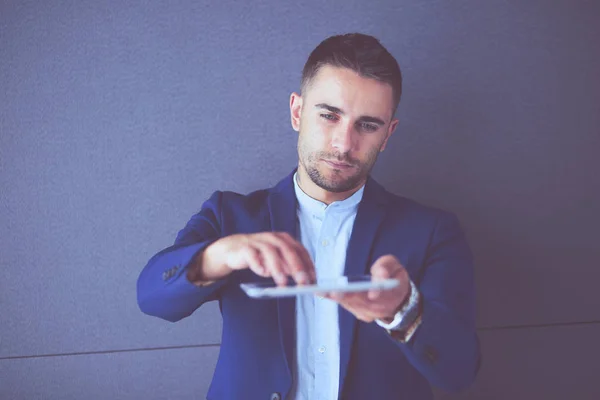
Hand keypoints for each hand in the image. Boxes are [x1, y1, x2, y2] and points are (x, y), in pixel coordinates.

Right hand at [199, 232, 315, 285]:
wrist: (233, 250)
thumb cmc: (259, 255)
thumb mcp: (277, 261)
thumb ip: (289, 267)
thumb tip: (305, 281)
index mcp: (284, 240)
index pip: (300, 250)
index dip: (308, 264)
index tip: (313, 278)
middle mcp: (272, 238)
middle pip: (287, 249)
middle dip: (297, 266)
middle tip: (302, 282)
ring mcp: (258, 242)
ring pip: (270, 252)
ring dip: (278, 268)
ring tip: (282, 283)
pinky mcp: (244, 248)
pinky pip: (251, 254)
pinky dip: (258, 264)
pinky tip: (262, 272)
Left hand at [323, 255, 409, 322]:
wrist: (398, 297)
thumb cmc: (394, 276)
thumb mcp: (395, 266)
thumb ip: (387, 267)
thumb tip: (381, 274)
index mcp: (393, 294)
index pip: (382, 295)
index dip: (374, 294)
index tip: (368, 294)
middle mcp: (381, 308)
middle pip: (363, 302)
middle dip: (347, 296)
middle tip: (332, 291)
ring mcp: (371, 314)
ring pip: (353, 306)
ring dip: (338, 299)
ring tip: (323, 291)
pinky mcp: (362, 314)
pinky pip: (349, 307)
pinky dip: (337, 300)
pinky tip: (324, 293)